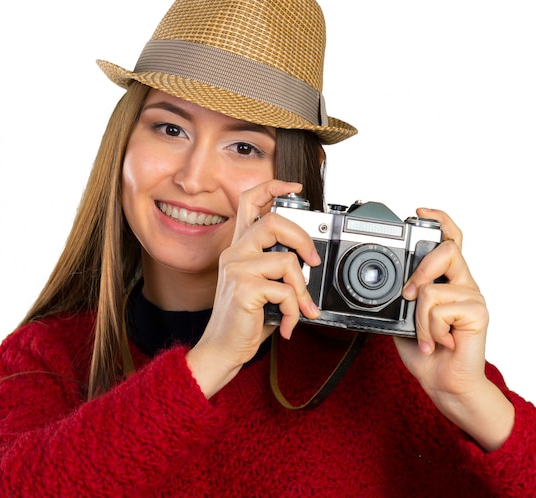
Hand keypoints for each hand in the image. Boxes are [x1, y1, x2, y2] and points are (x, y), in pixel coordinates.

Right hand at [186, 180, 320, 397]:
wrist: (222, 349)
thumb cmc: (245, 319)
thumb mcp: (264, 287)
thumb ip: (280, 268)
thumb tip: (310, 263)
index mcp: (239, 248)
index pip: (250, 202)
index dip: (273, 186)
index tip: (294, 187)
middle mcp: (235, 252)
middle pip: (273, 221)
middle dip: (303, 240)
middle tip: (313, 262)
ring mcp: (237, 268)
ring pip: (286, 260)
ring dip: (302, 289)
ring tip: (299, 308)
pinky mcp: (243, 288)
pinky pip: (285, 290)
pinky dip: (295, 309)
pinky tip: (288, 323)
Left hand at [394, 208, 513, 450]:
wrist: (443, 382)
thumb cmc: (424, 350)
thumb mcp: (404, 317)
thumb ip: (401, 296)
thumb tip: (390, 284)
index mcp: (446, 280)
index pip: (450, 240)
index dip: (439, 220)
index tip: (418, 211)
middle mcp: (462, 283)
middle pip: (448, 250)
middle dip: (421, 270)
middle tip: (408, 296)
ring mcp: (472, 297)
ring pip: (431, 289)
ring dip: (418, 319)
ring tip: (426, 336)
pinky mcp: (478, 312)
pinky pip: (438, 309)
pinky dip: (429, 330)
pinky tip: (439, 342)